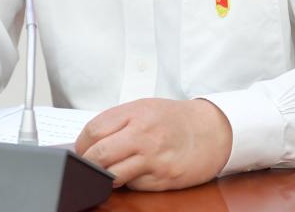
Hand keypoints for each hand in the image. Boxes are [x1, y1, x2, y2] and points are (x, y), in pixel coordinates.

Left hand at [75, 98, 231, 190]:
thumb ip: (118, 121)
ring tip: (110, 171)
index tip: (82, 149)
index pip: (93, 130)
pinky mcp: (164, 177)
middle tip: (89, 165)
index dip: (82, 144)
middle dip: (88, 164)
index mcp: (135, 112)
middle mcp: (143, 134)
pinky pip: (134, 186)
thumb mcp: (145, 108)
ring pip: (113, 175)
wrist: (212, 130)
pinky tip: (136, 174)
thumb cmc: (175, 119)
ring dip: (106, 176)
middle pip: (98, 155)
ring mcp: (154, 157)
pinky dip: (130, 182)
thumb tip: (89, 141)